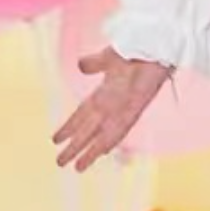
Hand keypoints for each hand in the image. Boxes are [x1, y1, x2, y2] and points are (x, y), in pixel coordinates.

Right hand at [52, 48, 170, 171]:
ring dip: (90, 151)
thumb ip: (94, 63)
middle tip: (59, 162)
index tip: (56, 139)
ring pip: (103, 134)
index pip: (83, 113)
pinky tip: (100, 153)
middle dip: (75, 145)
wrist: (153, 43)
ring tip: (75, 167)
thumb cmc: (135, 48)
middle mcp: (113, 103)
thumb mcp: (109, 57)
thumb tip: (80, 65)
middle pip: (90, 129)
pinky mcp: (137, 106)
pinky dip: (110, 140)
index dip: (70, 126)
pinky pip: (122, 127)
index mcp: (106, 92)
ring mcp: (125, 106)